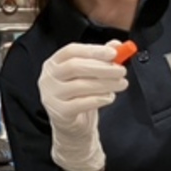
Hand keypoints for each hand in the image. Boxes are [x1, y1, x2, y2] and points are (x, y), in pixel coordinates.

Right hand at [38, 42, 127, 170]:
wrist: (71, 126)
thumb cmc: (79, 96)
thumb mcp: (88, 75)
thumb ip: (100, 59)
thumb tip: (116, 45)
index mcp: (53, 63)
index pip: (71, 51)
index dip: (93, 50)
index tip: (113, 53)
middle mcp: (48, 77)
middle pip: (75, 67)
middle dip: (102, 68)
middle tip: (121, 71)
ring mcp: (51, 95)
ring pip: (80, 85)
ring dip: (105, 84)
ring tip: (121, 84)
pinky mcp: (59, 112)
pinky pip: (82, 103)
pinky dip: (99, 99)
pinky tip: (109, 97)